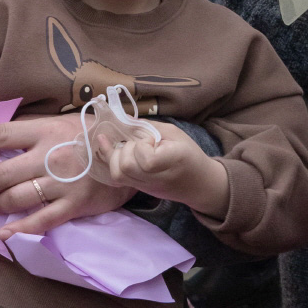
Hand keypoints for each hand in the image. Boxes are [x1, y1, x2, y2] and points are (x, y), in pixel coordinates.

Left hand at [0, 114, 133, 238]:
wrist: (132, 153)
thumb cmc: (93, 136)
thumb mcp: (62, 123)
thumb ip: (33, 132)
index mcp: (46, 131)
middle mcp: (50, 156)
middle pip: (1, 172)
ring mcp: (62, 183)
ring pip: (15, 198)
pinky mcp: (74, 205)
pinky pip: (40, 221)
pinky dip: (19, 229)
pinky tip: (6, 233)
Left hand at [101, 122, 227, 217]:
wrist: (199, 184)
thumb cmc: (190, 154)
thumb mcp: (176, 134)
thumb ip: (149, 126)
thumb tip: (124, 118)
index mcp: (172, 162)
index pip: (146, 161)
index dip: (143, 147)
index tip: (152, 140)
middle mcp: (156, 178)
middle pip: (125, 168)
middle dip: (126, 149)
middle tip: (139, 144)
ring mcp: (145, 187)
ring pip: (117, 175)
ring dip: (116, 156)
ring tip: (127, 147)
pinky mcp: (139, 189)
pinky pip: (118, 178)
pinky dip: (112, 161)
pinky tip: (109, 147)